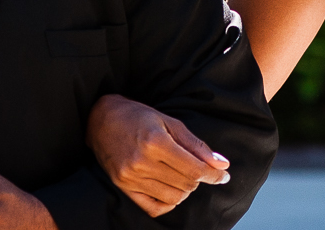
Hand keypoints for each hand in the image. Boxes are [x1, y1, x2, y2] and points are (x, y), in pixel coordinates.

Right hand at [87, 92, 231, 216]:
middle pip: (186, 184)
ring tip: (184, 175)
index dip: (213, 174)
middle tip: (200, 169)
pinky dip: (168, 202)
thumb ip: (196, 145)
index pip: (194, 168)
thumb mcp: (169, 122)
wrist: (101, 120)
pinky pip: (153, 208)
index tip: (224, 175)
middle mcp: (141, 162)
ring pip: (173, 197)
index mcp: (155, 142)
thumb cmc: (138, 116)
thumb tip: (222, 164)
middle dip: (200, 179)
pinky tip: (172, 190)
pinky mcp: (122, 187)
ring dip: (185, 190)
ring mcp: (130, 177)